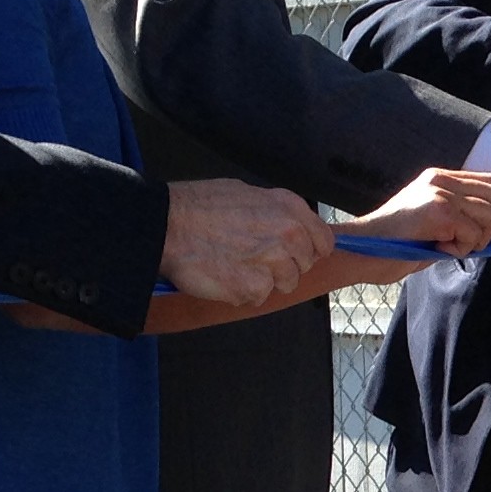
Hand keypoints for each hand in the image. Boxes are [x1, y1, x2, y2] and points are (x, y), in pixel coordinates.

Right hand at [157, 177, 332, 309]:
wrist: (167, 225)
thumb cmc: (199, 206)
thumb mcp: (246, 194)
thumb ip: (275, 213)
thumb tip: (289, 227)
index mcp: (289, 207)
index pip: (323, 241)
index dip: (309, 251)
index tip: (294, 255)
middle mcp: (289, 233)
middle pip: (303, 266)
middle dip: (282, 266)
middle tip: (251, 257)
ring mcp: (274, 262)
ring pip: (283, 284)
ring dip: (262, 280)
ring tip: (233, 264)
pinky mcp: (256, 287)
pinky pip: (258, 298)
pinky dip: (241, 292)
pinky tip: (223, 276)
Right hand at [333, 166, 490, 279]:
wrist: (361, 250)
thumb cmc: (393, 244)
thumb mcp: (432, 223)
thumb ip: (459, 217)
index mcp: (439, 177)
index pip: (490, 182)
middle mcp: (441, 180)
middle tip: (476, 245)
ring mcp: (440, 194)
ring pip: (489, 216)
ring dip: (476, 241)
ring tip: (449, 248)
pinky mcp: (439, 212)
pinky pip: (473, 234)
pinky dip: (462, 250)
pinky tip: (439, 250)